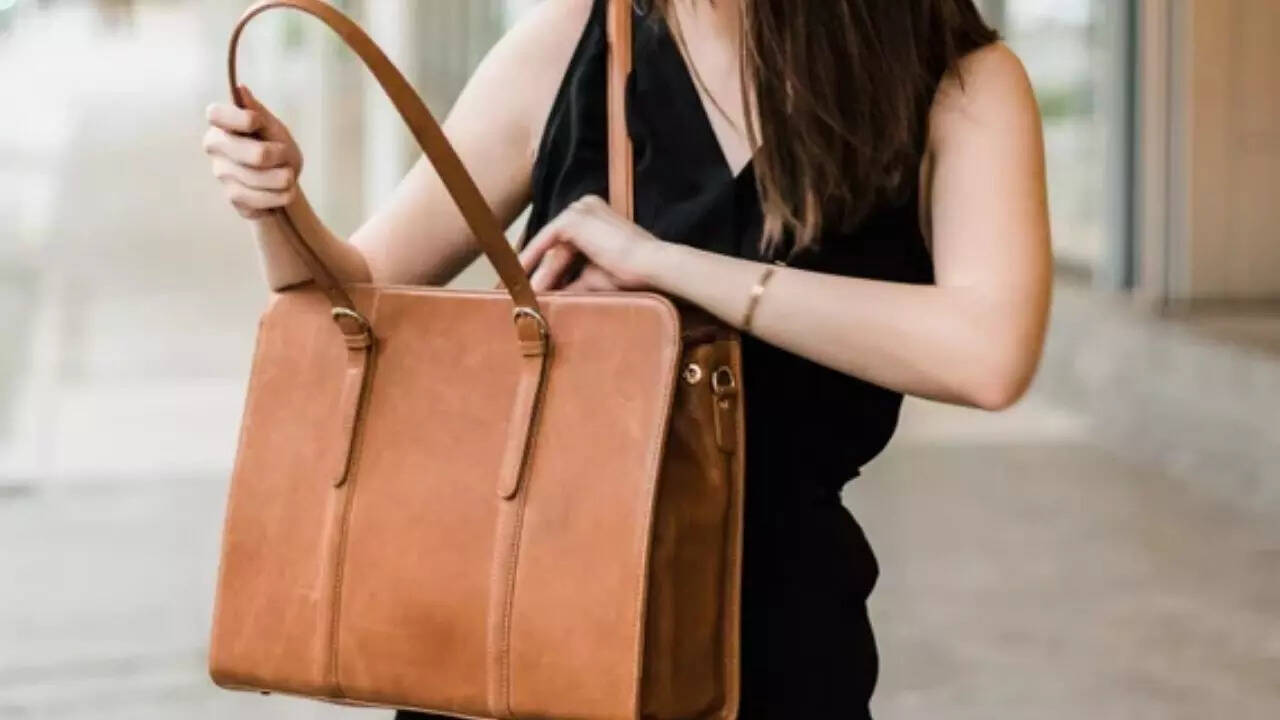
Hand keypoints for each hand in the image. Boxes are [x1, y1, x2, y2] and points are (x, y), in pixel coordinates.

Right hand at [202, 85, 303, 219]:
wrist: (282, 185)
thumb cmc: (276, 150)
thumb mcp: (274, 130)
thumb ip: (259, 113)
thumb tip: (240, 89)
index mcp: (223, 124)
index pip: (215, 114)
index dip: (239, 118)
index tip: (256, 121)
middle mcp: (215, 147)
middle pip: (256, 154)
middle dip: (280, 157)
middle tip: (285, 156)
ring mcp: (222, 174)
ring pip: (263, 179)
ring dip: (285, 178)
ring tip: (286, 176)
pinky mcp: (233, 197)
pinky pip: (264, 198)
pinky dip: (282, 195)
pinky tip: (284, 192)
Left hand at [518, 195, 659, 291]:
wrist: (648, 264)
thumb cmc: (630, 272)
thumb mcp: (594, 277)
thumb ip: (572, 282)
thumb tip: (553, 297)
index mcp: (595, 215)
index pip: (566, 242)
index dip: (550, 266)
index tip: (537, 284)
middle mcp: (585, 206)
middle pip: (556, 244)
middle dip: (541, 269)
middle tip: (524, 291)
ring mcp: (579, 209)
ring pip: (551, 245)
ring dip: (538, 271)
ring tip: (524, 293)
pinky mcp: (573, 219)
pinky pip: (545, 240)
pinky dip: (533, 259)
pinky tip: (521, 275)